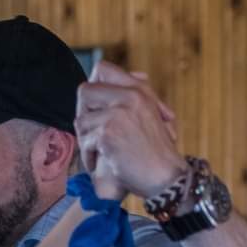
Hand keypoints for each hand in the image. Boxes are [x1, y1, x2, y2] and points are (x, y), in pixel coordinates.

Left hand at [76, 61, 186, 199]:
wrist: (166, 177)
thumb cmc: (158, 152)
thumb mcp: (153, 114)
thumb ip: (139, 95)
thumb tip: (136, 74)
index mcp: (138, 90)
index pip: (102, 69)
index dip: (93, 85)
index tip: (95, 107)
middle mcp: (128, 97)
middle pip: (84, 91)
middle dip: (82, 113)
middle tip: (90, 131)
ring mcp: (117, 114)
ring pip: (81, 119)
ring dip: (85, 139)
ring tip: (95, 152)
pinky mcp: (108, 134)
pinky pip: (85, 141)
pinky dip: (88, 156)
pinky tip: (97, 164)